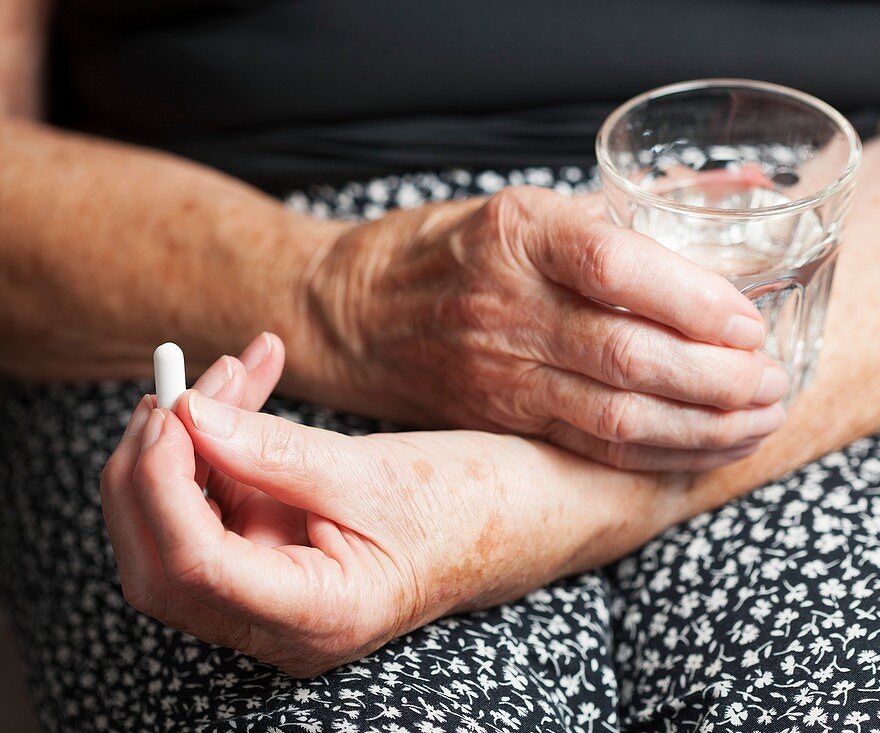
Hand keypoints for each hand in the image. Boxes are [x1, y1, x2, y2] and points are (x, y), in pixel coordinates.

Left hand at [101, 338, 676, 676]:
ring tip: (239, 366)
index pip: (192, 568)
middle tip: (185, 385)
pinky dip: (220, 444)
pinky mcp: (280, 558)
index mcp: (317, 616)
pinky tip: (250, 384)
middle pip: (162, 561)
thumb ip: (273, 450)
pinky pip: (220, 504)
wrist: (528, 514)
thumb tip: (185, 416)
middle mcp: (283, 623)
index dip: (162, 484)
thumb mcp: (375, 470)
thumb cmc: (476, 502)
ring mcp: (277, 595)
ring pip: (181, 528)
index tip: (177, 408)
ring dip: (189, 442)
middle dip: (154, 465)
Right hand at [303, 186, 787, 471]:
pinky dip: (657, 456)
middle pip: (628, 355)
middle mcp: (508, 304)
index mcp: (521, 232)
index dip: (693, 300)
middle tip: (776, 384)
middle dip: (718, 380)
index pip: (615, 265)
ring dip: (701, 429)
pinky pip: (590, 448)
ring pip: (616, 416)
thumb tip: (750, 193)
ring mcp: (500, 370)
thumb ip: (635, 211)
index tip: (752, 322)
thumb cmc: (462, 249)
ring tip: (760, 423)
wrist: (361, 312)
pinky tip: (706, 451)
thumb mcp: (534, 207)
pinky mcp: (502, 420)